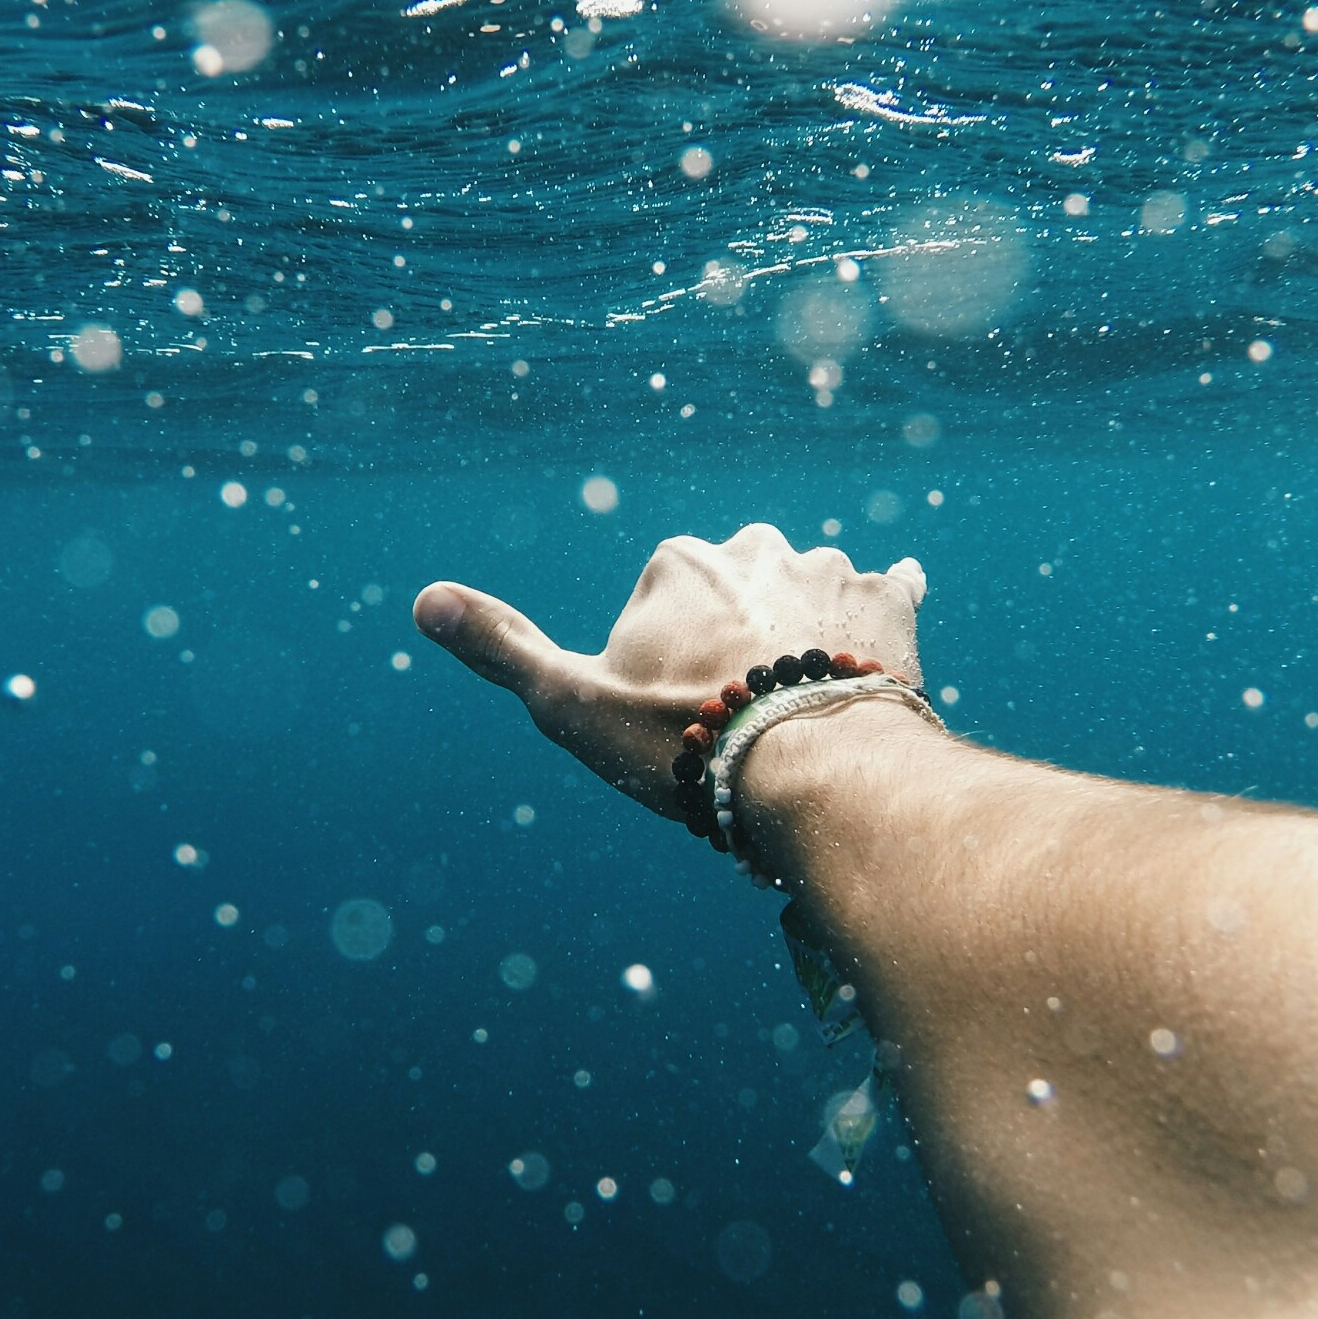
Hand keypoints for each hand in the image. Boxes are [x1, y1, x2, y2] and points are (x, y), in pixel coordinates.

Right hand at [411, 524, 926, 816]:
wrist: (817, 772)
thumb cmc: (685, 743)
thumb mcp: (570, 705)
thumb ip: (501, 648)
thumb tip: (424, 600)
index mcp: (677, 561)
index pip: (662, 607)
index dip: (664, 669)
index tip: (675, 719)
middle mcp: (755, 545)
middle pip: (736, 596)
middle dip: (737, 647)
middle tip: (740, 724)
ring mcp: (831, 569)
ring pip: (808, 597)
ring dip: (807, 639)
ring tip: (805, 717)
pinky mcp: (894, 602)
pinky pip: (892, 592)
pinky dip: (886, 613)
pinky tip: (883, 642)